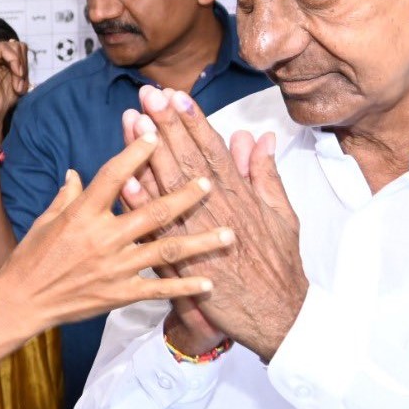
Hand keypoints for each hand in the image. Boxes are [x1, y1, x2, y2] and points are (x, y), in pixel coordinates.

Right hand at [0, 39, 28, 124]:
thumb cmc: (2, 98)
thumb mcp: (17, 75)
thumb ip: (19, 60)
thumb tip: (20, 44)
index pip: (17, 46)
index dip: (24, 62)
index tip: (23, 80)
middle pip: (16, 45)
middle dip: (23, 65)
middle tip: (20, 84)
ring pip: (13, 46)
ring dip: (20, 66)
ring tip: (17, 84)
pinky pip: (4, 48)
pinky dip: (14, 62)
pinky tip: (15, 76)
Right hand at [0, 129, 236, 327]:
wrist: (21, 302)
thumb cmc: (29, 259)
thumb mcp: (44, 220)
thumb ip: (66, 196)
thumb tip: (76, 174)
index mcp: (82, 213)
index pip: (115, 175)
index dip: (136, 152)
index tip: (157, 134)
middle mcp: (102, 237)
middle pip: (152, 210)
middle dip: (185, 195)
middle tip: (210, 182)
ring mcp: (114, 267)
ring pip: (165, 249)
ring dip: (200, 241)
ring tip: (229, 233)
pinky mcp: (119, 294)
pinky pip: (158, 289)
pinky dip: (185, 286)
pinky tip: (209, 282)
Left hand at [121, 85, 308, 360]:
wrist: (277, 314)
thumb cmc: (279, 265)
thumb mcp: (282, 214)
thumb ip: (265, 174)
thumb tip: (258, 138)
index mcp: (240, 195)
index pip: (212, 149)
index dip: (193, 121)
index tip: (177, 94)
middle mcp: (217, 208)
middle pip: (187, 159)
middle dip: (167, 125)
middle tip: (148, 94)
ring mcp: (198, 233)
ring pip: (170, 186)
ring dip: (150, 154)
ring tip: (134, 123)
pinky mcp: (184, 261)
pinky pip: (158, 227)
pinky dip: (144, 205)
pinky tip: (126, 181)